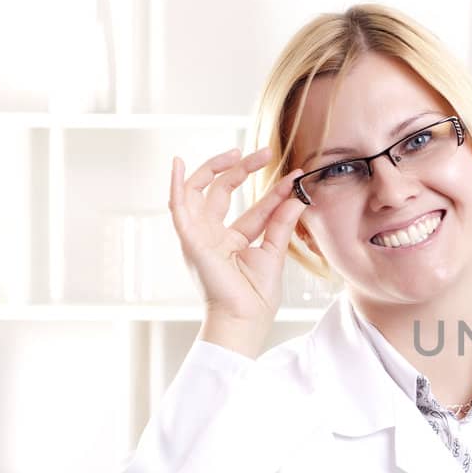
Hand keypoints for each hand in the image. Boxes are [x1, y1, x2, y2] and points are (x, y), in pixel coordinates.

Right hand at [169, 148, 305, 356]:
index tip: (294, 177)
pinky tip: (176, 162)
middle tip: (266, 152)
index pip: (254, 209)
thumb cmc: (256, 298)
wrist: (243, 320)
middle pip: (223, 192)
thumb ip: (281, 224)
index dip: (274, 192)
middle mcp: (212, 235)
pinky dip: (174, 184)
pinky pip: (176, 207)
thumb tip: (297, 199)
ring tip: (238, 152)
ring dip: (216, 168)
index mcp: (232, 242)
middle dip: (244, 170)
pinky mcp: (189, 240)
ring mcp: (199, 236)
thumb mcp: (273, 254)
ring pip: (200, 191)